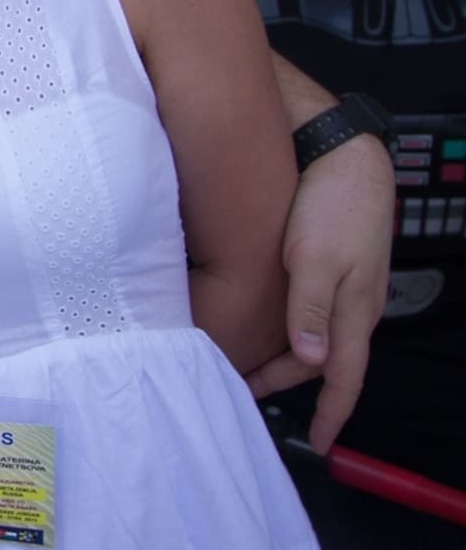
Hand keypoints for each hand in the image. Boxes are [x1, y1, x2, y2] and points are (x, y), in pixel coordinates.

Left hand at [245, 134, 393, 452]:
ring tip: (244, 360)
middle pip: (318, 358)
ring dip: (281, 351)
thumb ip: (311, 309)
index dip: (332, 413)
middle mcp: (348, 303)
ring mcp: (339, 282)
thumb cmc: (332, 205)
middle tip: (245, 390)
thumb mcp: (316, 258)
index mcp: (352, 311)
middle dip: (286, 380)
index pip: (344, 377)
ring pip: (310, 333)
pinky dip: (284, 322)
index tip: (318, 442)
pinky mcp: (325, 261)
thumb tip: (312, 359)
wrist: (342, 155)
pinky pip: (307, 307)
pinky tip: (259, 316)